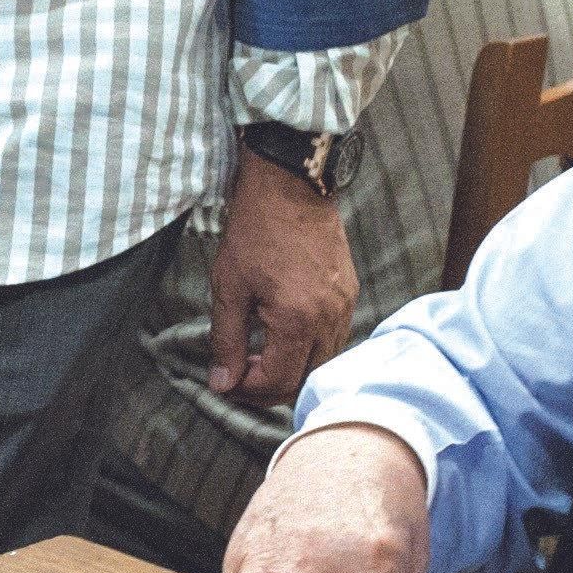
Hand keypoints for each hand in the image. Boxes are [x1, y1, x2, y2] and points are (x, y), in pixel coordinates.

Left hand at [208, 149, 354, 404]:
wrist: (291, 183)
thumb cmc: (256, 230)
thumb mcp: (229, 286)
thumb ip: (227, 340)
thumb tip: (223, 383)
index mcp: (299, 320)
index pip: (279, 381)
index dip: (249, 389)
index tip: (227, 379)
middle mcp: (330, 318)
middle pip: (306, 379)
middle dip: (271, 385)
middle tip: (241, 373)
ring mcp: (345, 306)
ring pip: (323, 361)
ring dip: (291, 367)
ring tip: (259, 353)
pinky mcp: (349, 293)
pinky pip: (334, 337)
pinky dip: (308, 347)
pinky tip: (282, 333)